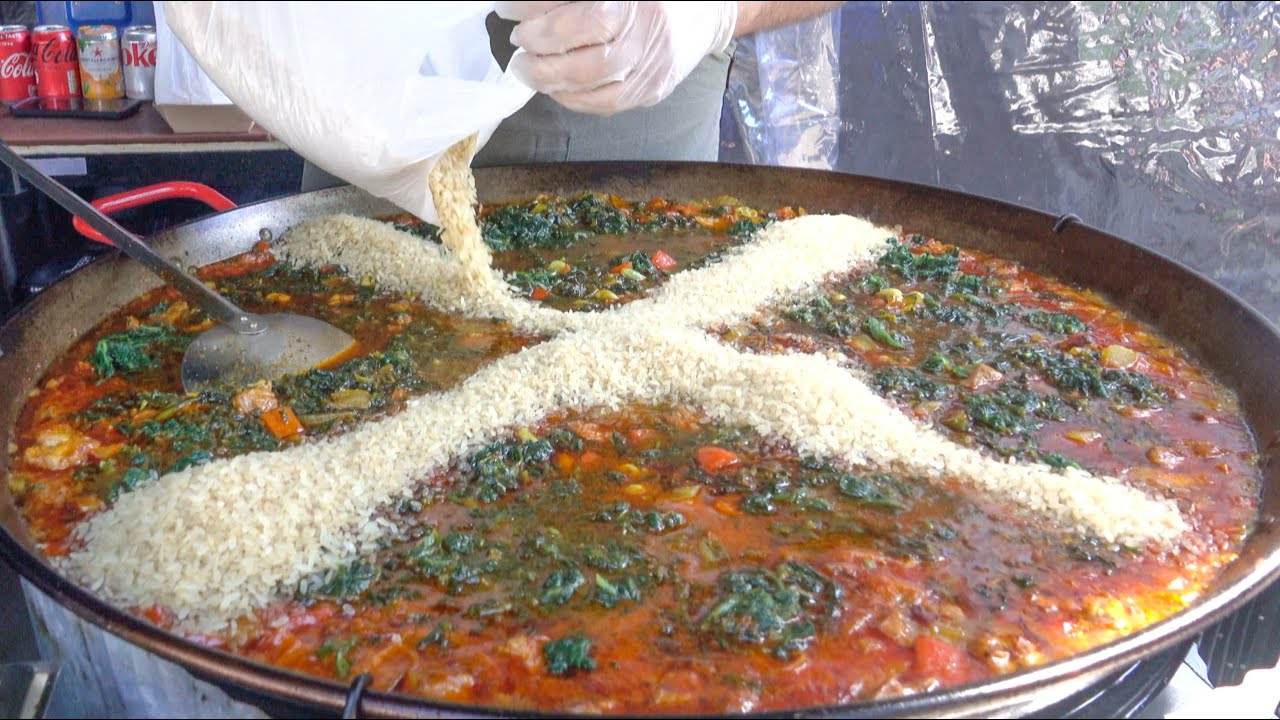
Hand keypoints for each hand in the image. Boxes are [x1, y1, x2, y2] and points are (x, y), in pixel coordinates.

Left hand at [495, 1, 737, 116]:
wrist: (707, 13)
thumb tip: (526, 6)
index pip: (572, 9)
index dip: (529, 8)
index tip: (506, 8)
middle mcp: (642, 29)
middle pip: (577, 45)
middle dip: (537, 46)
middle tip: (519, 41)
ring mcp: (650, 64)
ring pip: (588, 80)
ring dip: (547, 77)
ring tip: (526, 68)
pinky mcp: (652, 89)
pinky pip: (605, 103)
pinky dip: (571, 98)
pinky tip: (554, 87)